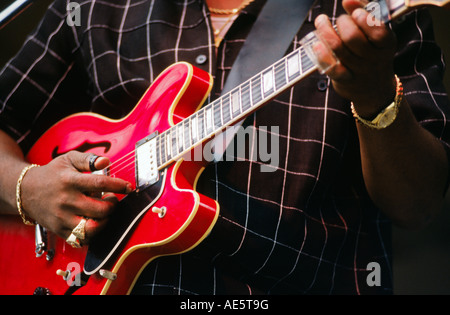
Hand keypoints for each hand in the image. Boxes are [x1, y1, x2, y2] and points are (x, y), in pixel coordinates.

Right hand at [20, 151, 131, 244]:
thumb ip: (89, 159)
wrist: (25, 191)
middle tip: (111, 198)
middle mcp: (66, 201)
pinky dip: (93, 233)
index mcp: (69, 181)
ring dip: (105, 221)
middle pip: (100, 209)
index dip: (118, 186)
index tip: (129, 187)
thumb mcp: (68, 160)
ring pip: (92, 228)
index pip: (100, 184)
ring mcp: (62, 218)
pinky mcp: (60, 231)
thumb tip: (106, 162)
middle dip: (112, 204)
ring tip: (104, 212)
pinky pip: (82, 239)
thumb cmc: (53, 174)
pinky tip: (94, 222)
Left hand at [314, 0, 397, 117]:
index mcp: (386, 44)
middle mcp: (374, 59)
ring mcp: (359, 71)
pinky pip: (331, 67)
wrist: (374, 90)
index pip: (378, 32)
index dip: (364, 20)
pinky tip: (316, 44)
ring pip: (339, 49)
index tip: (355, 13)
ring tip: (321, 21)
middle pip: (353, 38)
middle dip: (342, 23)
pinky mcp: (344, 81)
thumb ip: (367, 13)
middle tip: (340, 20)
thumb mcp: (377, 35)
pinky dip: (322, 54)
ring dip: (326, 31)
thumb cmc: (372, 53)